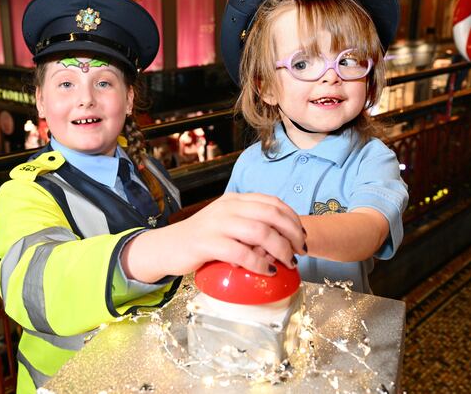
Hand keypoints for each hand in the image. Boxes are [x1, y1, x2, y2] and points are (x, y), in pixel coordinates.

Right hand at [121, 193, 305, 282]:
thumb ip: (248, 222)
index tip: (301, 237)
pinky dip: (259, 263)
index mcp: (235, 199)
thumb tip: (281, 236)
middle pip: (271, 215)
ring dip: (280, 249)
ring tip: (287, 263)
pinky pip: (241, 252)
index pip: (273, 202)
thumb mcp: (226, 222)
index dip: (292, 219)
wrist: (168, 246)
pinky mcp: (208, 242)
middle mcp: (228, 207)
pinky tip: (268, 271)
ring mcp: (217, 223)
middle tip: (299, 252)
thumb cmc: (201, 239)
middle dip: (292, 234)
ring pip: (260, 232)